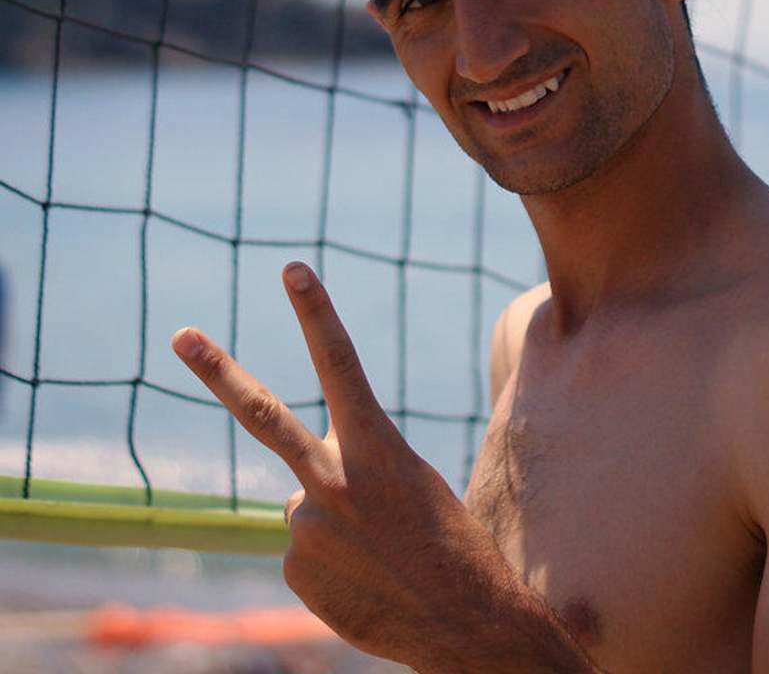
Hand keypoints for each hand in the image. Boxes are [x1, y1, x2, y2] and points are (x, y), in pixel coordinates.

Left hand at [172, 263, 593, 672]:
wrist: (465, 622)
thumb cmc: (454, 551)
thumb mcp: (414, 492)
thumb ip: (352, 479)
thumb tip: (290, 500)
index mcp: (379, 449)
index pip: (341, 365)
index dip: (316, 313)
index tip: (292, 268)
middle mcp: (332, 480)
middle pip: (265, 414)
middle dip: (219, 370)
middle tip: (180, 334)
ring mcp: (304, 525)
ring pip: (304, 508)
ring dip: (337, 529)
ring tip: (380, 559)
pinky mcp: (291, 569)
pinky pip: (304, 554)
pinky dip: (332, 567)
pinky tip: (367, 582)